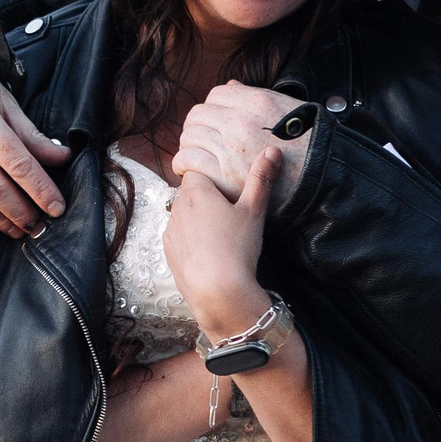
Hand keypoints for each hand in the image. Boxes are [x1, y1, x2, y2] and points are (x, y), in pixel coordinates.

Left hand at [162, 147, 280, 339]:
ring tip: (220, 237)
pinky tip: (208, 252)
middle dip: (206, 200)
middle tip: (229, 216)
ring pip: (183, 216)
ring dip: (196, 220)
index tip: (228, 194)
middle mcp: (177, 208)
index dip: (213, 181)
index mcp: (196, 192)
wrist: (218, 291)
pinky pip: (178, 237)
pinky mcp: (168, 252)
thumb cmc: (238, 248)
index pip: (197, 173)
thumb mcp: (254, 210)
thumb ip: (261, 179)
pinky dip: (190, 240)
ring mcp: (170, 231)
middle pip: (190, 194)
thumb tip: (272, 150)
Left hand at [171, 82, 310, 208]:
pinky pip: (189, 160)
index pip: (218, 94)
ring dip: (188, 144)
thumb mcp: (292, 112)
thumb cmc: (311, 149)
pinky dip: (183, 163)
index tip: (214, 120)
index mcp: (258, 103)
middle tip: (199, 138)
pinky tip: (186, 168)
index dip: (214, 107)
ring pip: (190, 136)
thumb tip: (233, 86)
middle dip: (197, 125)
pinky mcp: (223, 175)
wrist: (323, 184)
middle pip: (198, 115)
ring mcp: (229, 148)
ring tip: (192, 154)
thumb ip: (260, 98)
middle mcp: (240, 122)